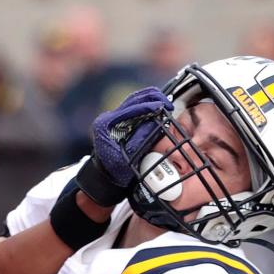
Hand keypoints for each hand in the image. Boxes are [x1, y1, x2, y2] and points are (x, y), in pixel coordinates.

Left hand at [77, 87, 172, 206]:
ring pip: (135, 100)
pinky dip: (148, 106)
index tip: (163, 107)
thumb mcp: (128, 156)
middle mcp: (108, 117)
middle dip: (153, 99)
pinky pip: (136, 107)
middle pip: (133, 99)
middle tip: (168, 105)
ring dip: (151, 101)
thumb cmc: (114, 169)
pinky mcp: (121, 119)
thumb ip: (141, 139)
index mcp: (105, 124)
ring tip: (166, 107)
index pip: (130, 108)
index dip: (149, 106)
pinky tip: (159, 111)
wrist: (105, 175)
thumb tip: (155, 122)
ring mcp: (114, 117)